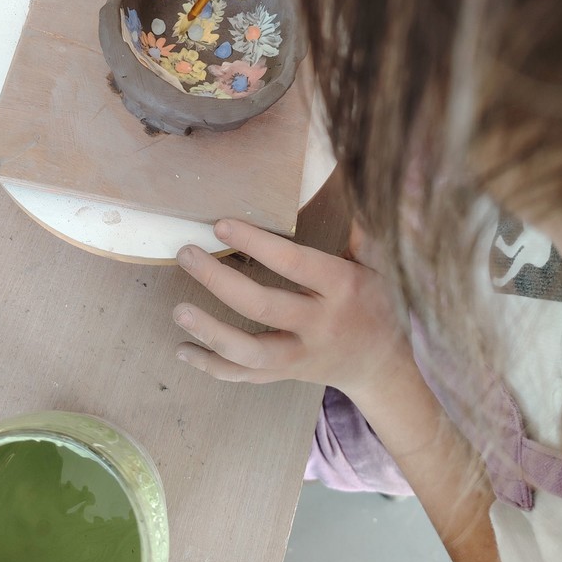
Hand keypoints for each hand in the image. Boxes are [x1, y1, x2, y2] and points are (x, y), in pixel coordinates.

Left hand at [173, 218, 413, 398]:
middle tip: (186, 254)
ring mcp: (300, 356)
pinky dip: (212, 367)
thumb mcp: (380, 264)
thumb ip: (363, 229)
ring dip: (210, 333)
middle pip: (262, 306)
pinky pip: (244, 376)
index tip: (220, 224)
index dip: (255, 242)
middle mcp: (318, 324)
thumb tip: (359, 184)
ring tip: (178, 311)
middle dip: (218, 280)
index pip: (293, 262)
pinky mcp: (285, 375)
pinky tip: (182, 350)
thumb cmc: (377, 303)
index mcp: (341, 288)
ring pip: (249, 352)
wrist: (383, 366)